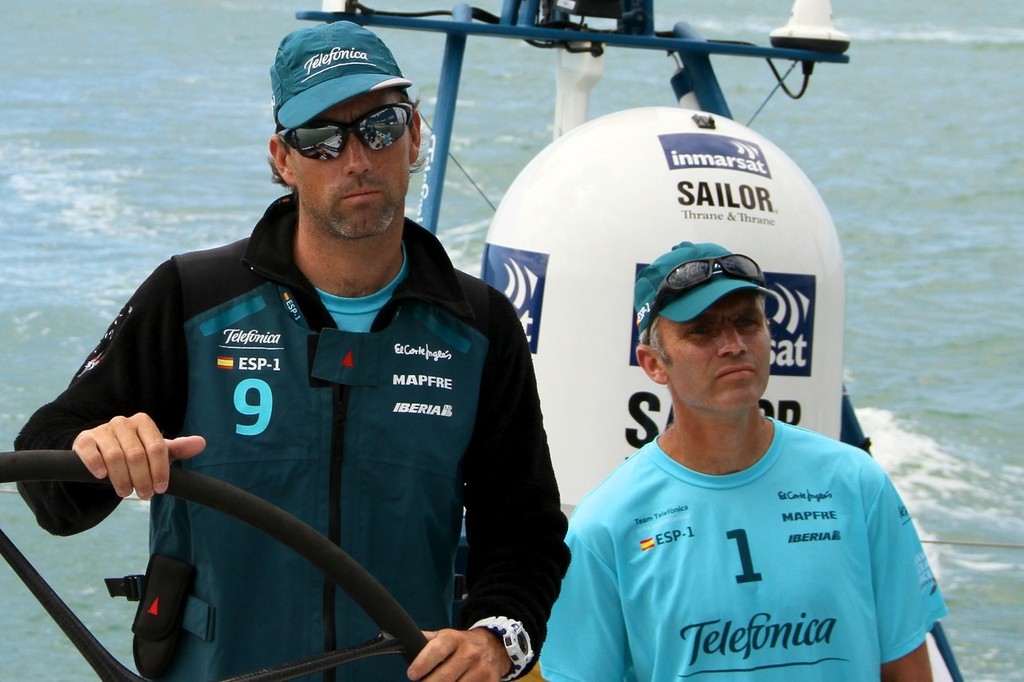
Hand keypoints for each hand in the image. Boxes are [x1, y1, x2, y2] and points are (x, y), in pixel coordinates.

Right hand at [72, 413, 204, 498]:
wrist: (101, 452)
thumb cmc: (136, 452)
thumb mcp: (158, 451)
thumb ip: (179, 449)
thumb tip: (202, 443)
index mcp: (144, 422)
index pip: (157, 448)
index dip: (160, 471)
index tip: (160, 488)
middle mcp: (123, 422)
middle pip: (137, 455)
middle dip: (142, 479)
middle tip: (144, 495)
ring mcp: (102, 430)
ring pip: (115, 457)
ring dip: (122, 479)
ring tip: (126, 492)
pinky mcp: (84, 440)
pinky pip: (91, 453)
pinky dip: (97, 467)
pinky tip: (102, 477)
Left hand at [406, 627, 509, 680]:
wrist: (493, 646)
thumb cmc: (463, 644)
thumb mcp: (445, 636)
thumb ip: (426, 640)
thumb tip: (405, 642)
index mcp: (454, 639)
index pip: (436, 650)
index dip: (422, 663)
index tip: (412, 674)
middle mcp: (469, 653)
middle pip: (444, 677)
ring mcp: (481, 669)